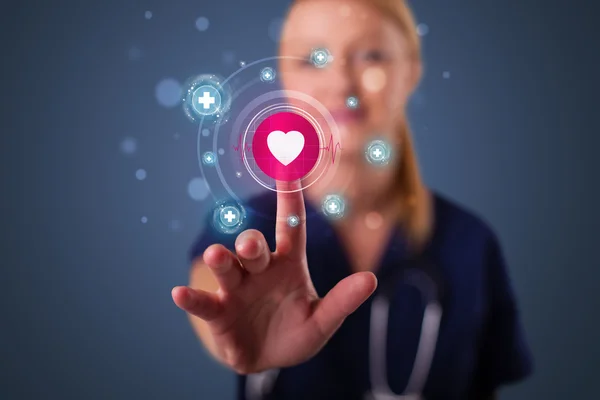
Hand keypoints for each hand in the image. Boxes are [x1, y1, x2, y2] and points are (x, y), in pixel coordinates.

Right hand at [172, 180, 377, 373]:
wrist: (269, 358)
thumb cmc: (296, 332)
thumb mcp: (323, 321)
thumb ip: (342, 302)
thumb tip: (371, 279)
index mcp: (287, 264)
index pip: (290, 226)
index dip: (290, 198)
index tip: (288, 166)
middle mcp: (259, 270)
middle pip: (254, 247)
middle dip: (251, 243)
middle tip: (251, 244)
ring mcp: (236, 290)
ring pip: (227, 268)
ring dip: (220, 261)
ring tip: (217, 256)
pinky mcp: (218, 313)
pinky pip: (204, 303)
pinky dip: (193, 299)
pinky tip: (179, 294)